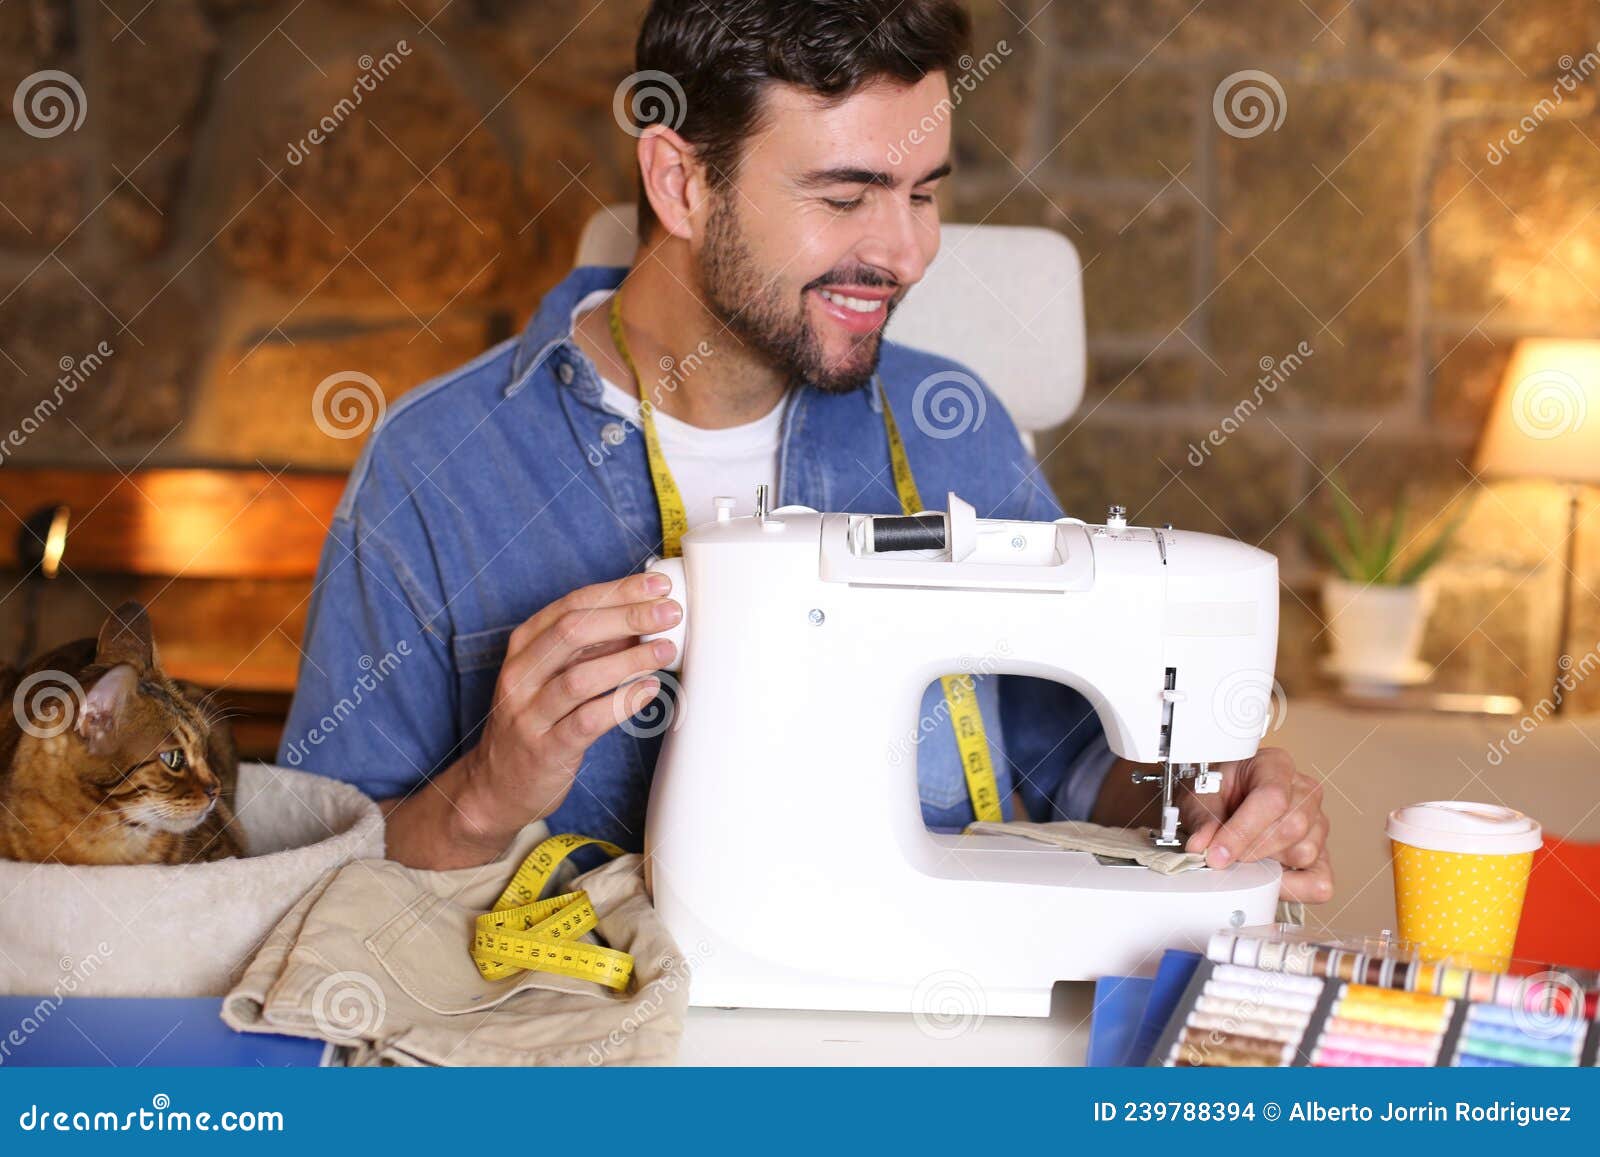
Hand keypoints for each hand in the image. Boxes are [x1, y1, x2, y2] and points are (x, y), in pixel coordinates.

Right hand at [461, 571, 679, 837]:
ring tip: (665, 651)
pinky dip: (620, 703)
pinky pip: (586, 721)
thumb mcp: (553, 674)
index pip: (572, 605)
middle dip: (627, 617)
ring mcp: (529, 713)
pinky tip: (648, 690)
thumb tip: (646, 616)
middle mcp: (521, 674)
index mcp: (524, 646)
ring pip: (580, 677)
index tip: (658, 586)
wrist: (496, 785)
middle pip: (574, 632)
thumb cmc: (537, 720)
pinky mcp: (545, 749)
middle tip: (670, 614)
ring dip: (629, 660)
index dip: (618, 591)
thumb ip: (592, 647)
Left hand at [1178, 747, 1332, 903]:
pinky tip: (1270, 880)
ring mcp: (1317, 822)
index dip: (1243, 832)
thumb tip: (1202, 847)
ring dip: (1269, 865)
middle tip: (1224, 857)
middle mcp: (1304, 792)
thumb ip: (1203, 821)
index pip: (1272, 798)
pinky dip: (1294, 888)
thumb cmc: (1219, 791)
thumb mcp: (1202, 797)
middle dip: (1251, 851)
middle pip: (1292, 827)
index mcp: (1276, 766)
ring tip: (1245, 858)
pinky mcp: (1321, 853)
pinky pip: (1320, 881)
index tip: (1217, 854)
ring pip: (1305, 853)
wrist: (1225, 798)